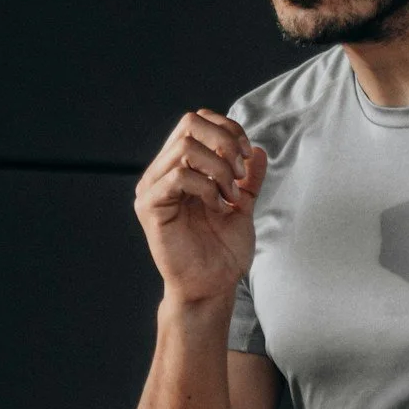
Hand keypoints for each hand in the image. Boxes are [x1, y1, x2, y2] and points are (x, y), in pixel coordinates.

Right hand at [133, 112, 267, 302]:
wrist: (213, 286)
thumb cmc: (223, 252)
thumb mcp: (242, 205)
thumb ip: (248, 178)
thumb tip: (258, 150)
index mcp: (180, 167)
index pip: (197, 122)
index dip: (228, 129)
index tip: (247, 157)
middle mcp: (162, 172)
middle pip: (189, 123)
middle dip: (225, 143)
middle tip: (240, 176)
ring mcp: (152, 188)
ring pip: (185, 148)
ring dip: (219, 169)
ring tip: (230, 197)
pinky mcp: (149, 206)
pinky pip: (178, 177)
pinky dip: (206, 187)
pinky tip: (217, 207)